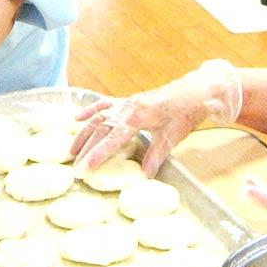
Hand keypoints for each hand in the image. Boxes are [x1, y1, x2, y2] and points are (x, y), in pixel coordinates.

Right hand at [72, 60, 243, 175]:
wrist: (194, 91)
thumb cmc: (186, 113)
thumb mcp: (174, 136)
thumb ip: (157, 155)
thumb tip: (144, 175)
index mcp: (139, 117)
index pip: (113, 138)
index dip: (98, 153)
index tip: (85, 167)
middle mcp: (128, 108)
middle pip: (101, 129)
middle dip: (86, 149)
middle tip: (75, 167)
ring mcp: (126, 103)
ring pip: (98, 117)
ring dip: (84, 134)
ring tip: (72, 151)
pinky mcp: (128, 101)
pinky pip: (104, 104)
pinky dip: (90, 111)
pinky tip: (77, 118)